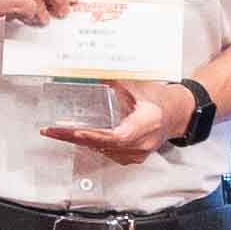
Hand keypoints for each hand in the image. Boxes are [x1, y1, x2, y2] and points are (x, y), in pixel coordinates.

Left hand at [47, 74, 195, 166]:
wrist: (178, 113)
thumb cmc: (161, 99)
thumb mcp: (139, 85)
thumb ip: (114, 82)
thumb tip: (88, 73)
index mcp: (147, 124)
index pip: (117, 135)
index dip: (94, 135)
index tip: (74, 131)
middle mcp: (143, 143)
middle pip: (104, 145)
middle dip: (75, 137)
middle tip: (52, 131)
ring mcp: (138, 153)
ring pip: (104, 150)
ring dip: (81, 141)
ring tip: (58, 132)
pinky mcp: (133, 156)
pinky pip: (108, 152)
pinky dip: (92, 144)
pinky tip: (78, 136)